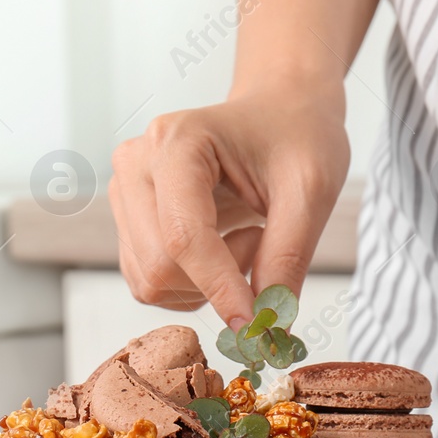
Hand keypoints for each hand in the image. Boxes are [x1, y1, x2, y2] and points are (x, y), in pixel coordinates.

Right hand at [107, 83, 348, 327]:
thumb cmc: (297, 135)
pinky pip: (150, 283)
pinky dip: (192, 285)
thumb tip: (267, 327)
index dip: (219, 288)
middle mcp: (136, 164)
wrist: (279, 110)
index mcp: (178, 141)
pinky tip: (223, 246)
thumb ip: (287, 258)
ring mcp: (125, 192)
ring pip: (150, 282)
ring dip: (204, 284)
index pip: (183, 236)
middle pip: (159, 266)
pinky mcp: (129, 220)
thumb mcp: (311, 190)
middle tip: (261, 243)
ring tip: (244, 238)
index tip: (255, 325)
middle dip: (217, 281)